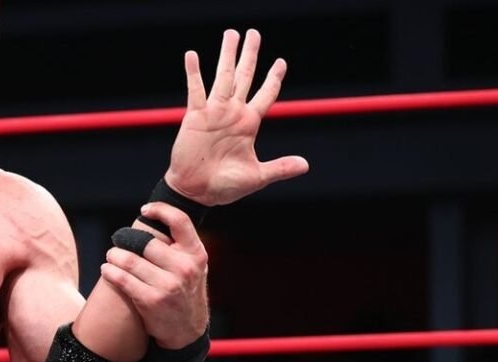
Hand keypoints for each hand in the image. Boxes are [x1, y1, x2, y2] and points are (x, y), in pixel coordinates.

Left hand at [100, 203, 208, 348]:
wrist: (187, 329)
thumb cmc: (185, 292)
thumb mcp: (193, 267)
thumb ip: (179, 247)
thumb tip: (152, 222)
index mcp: (196, 254)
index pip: (180, 221)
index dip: (160, 210)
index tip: (144, 211)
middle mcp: (184, 267)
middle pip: (146, 242)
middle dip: (126, 241)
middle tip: (117, 243)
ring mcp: (169, 285)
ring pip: (130, 260)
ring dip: (114, 256)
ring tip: (110, 256)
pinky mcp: (151, 300)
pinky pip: (123, 280)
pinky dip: (110, 272)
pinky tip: (106, 270)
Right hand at [164, 29, 309, 205]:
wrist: (196, 193)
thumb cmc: (224, 187)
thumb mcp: (257, 177)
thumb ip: (280, 168)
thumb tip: (306, 165)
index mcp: (249, 124)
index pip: (266, 94)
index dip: (274, 78)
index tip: (281, 62)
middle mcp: (232, 113)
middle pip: (244, 76)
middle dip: (250, 55)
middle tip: (254, 33)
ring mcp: (214, 113)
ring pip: (223, 77)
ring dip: (227, 55)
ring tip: (231, 34)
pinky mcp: (195, 117)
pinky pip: (195, 90)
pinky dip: (193, 73)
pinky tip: (192, 55)